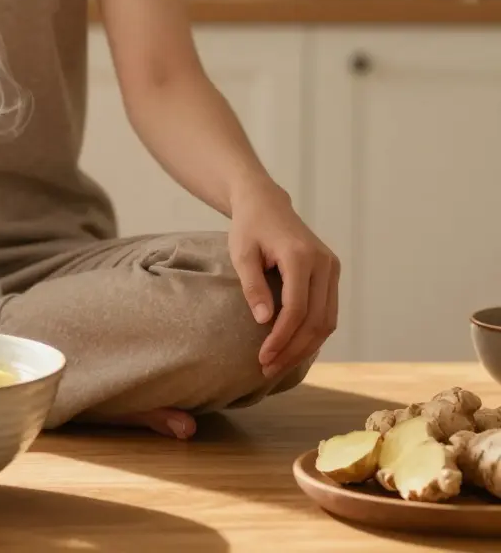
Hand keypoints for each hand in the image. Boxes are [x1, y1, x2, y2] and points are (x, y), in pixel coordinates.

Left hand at [227, 180, 339, 378]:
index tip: (262, 358)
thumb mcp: (241, 254)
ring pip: (327, 321)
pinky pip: (328, 312)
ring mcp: (332, 269)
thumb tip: (265, 321)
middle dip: (293, 350)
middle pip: (316, 320)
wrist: (266, 204)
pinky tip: (293, 348)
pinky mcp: (331, 274)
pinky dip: (313, 334)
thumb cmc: (249, 228)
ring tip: (278, 365)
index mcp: (301, 256)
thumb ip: (253, 286)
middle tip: (268, 369)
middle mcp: (324, 263)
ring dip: (305, 348)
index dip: (281, 338)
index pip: (297, 309)